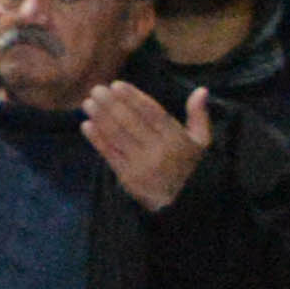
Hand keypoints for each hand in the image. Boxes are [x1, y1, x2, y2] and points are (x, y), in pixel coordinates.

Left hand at [76, 77, 214, 215]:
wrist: (184, 203)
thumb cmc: (190, 166)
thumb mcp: (202, 142)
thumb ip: (198, 116)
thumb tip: (200, 90)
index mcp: (176, 138)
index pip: (152, 113)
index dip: (134, 98)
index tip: (117, 85)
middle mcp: (158, 150)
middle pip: (131, 123)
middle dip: (112, 104)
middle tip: (97, 89)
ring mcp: (141, 164)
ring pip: (117, 137)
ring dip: (100, 118)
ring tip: (88, 103)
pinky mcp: (127, 177)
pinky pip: (109, 155)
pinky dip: (97, 139)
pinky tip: (87, 125)